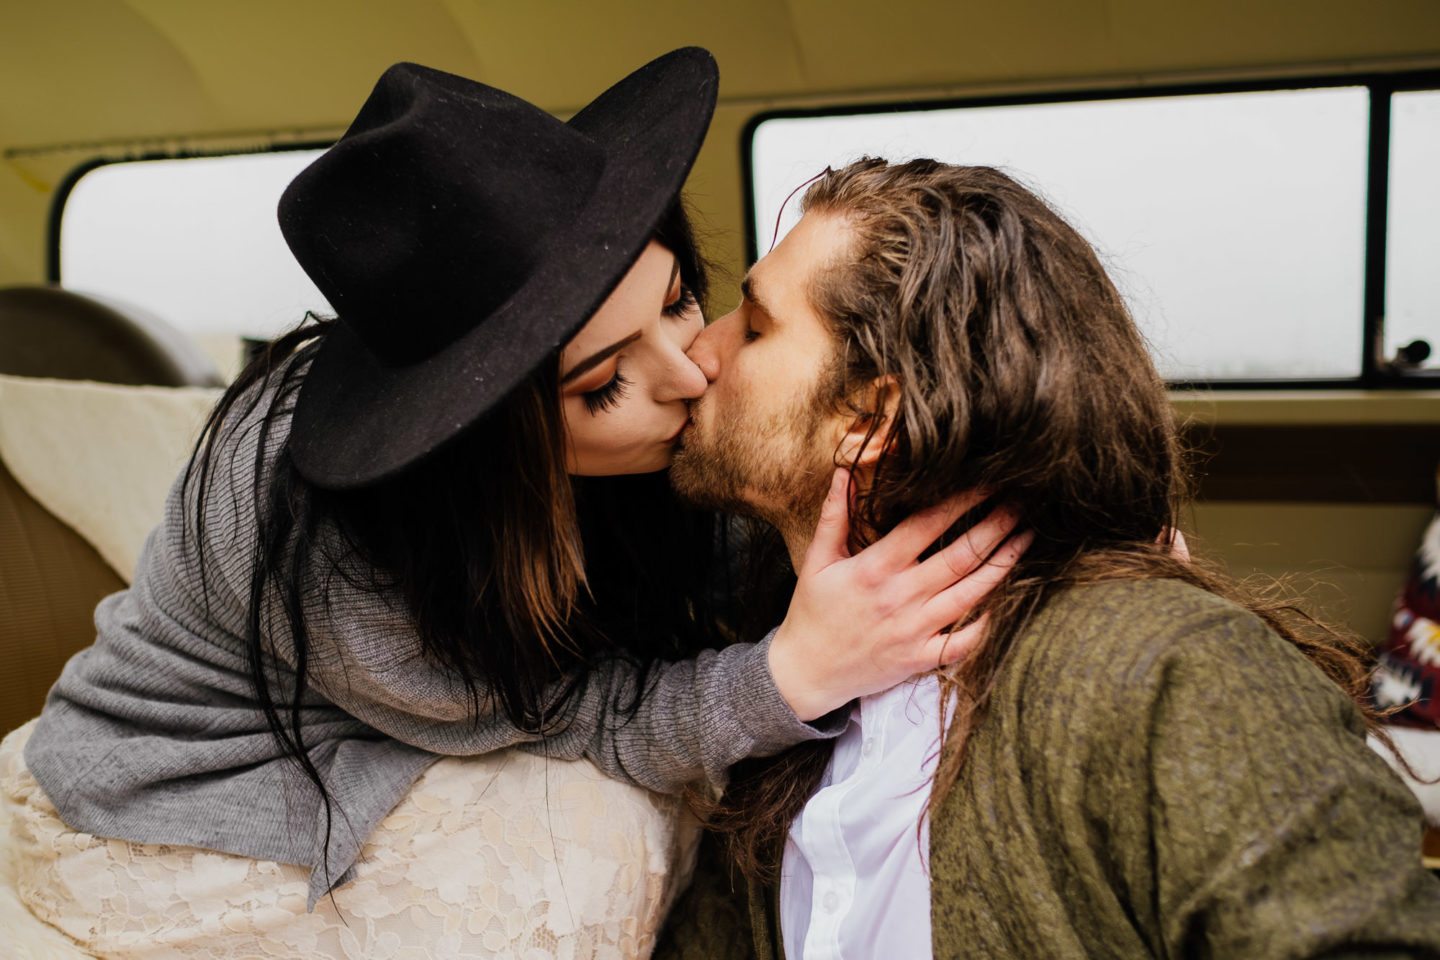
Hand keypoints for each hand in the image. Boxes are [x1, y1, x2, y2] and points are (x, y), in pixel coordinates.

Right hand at [768, 468, 1030, 721]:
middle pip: (960, 556)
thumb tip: (844, 472)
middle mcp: (900, 596)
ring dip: (1002, 565)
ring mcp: (913, 630)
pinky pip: (962, 643)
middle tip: (1022, 503)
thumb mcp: (817, 561)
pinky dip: (986, 626)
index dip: (961, 500)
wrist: (804, 673)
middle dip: (995, 526)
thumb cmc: (811, 613)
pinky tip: (1006, 602)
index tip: (986, 481)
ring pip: (970, 594)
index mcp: (876, 568)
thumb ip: (834, 516)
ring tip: (1026, 538)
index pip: (927, 524)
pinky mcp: (919, 659)